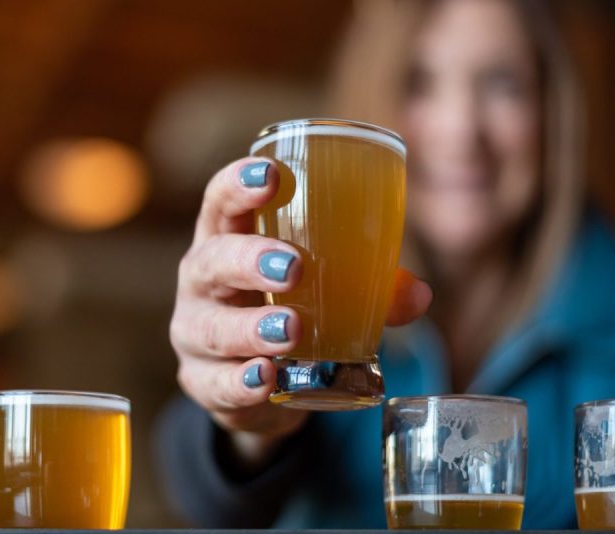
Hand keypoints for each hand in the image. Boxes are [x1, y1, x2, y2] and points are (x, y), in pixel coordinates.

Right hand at [170, 158, 431, 461]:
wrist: (253, 381)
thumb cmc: (286, 309)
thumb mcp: (319, 288)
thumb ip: (367, 286)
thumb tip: (419, 294)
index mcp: (227, 240)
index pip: (220, 202)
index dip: (239, 184)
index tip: (271, 175)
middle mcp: (202, 282)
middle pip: (210, 261)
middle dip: (247, 260)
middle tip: (293, 268)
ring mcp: (195, 333)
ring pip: (211, 327)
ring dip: (250, 328)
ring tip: (292, 330)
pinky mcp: (201, 382)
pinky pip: (216, 383)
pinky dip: (241, 382)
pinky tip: (266, 378)